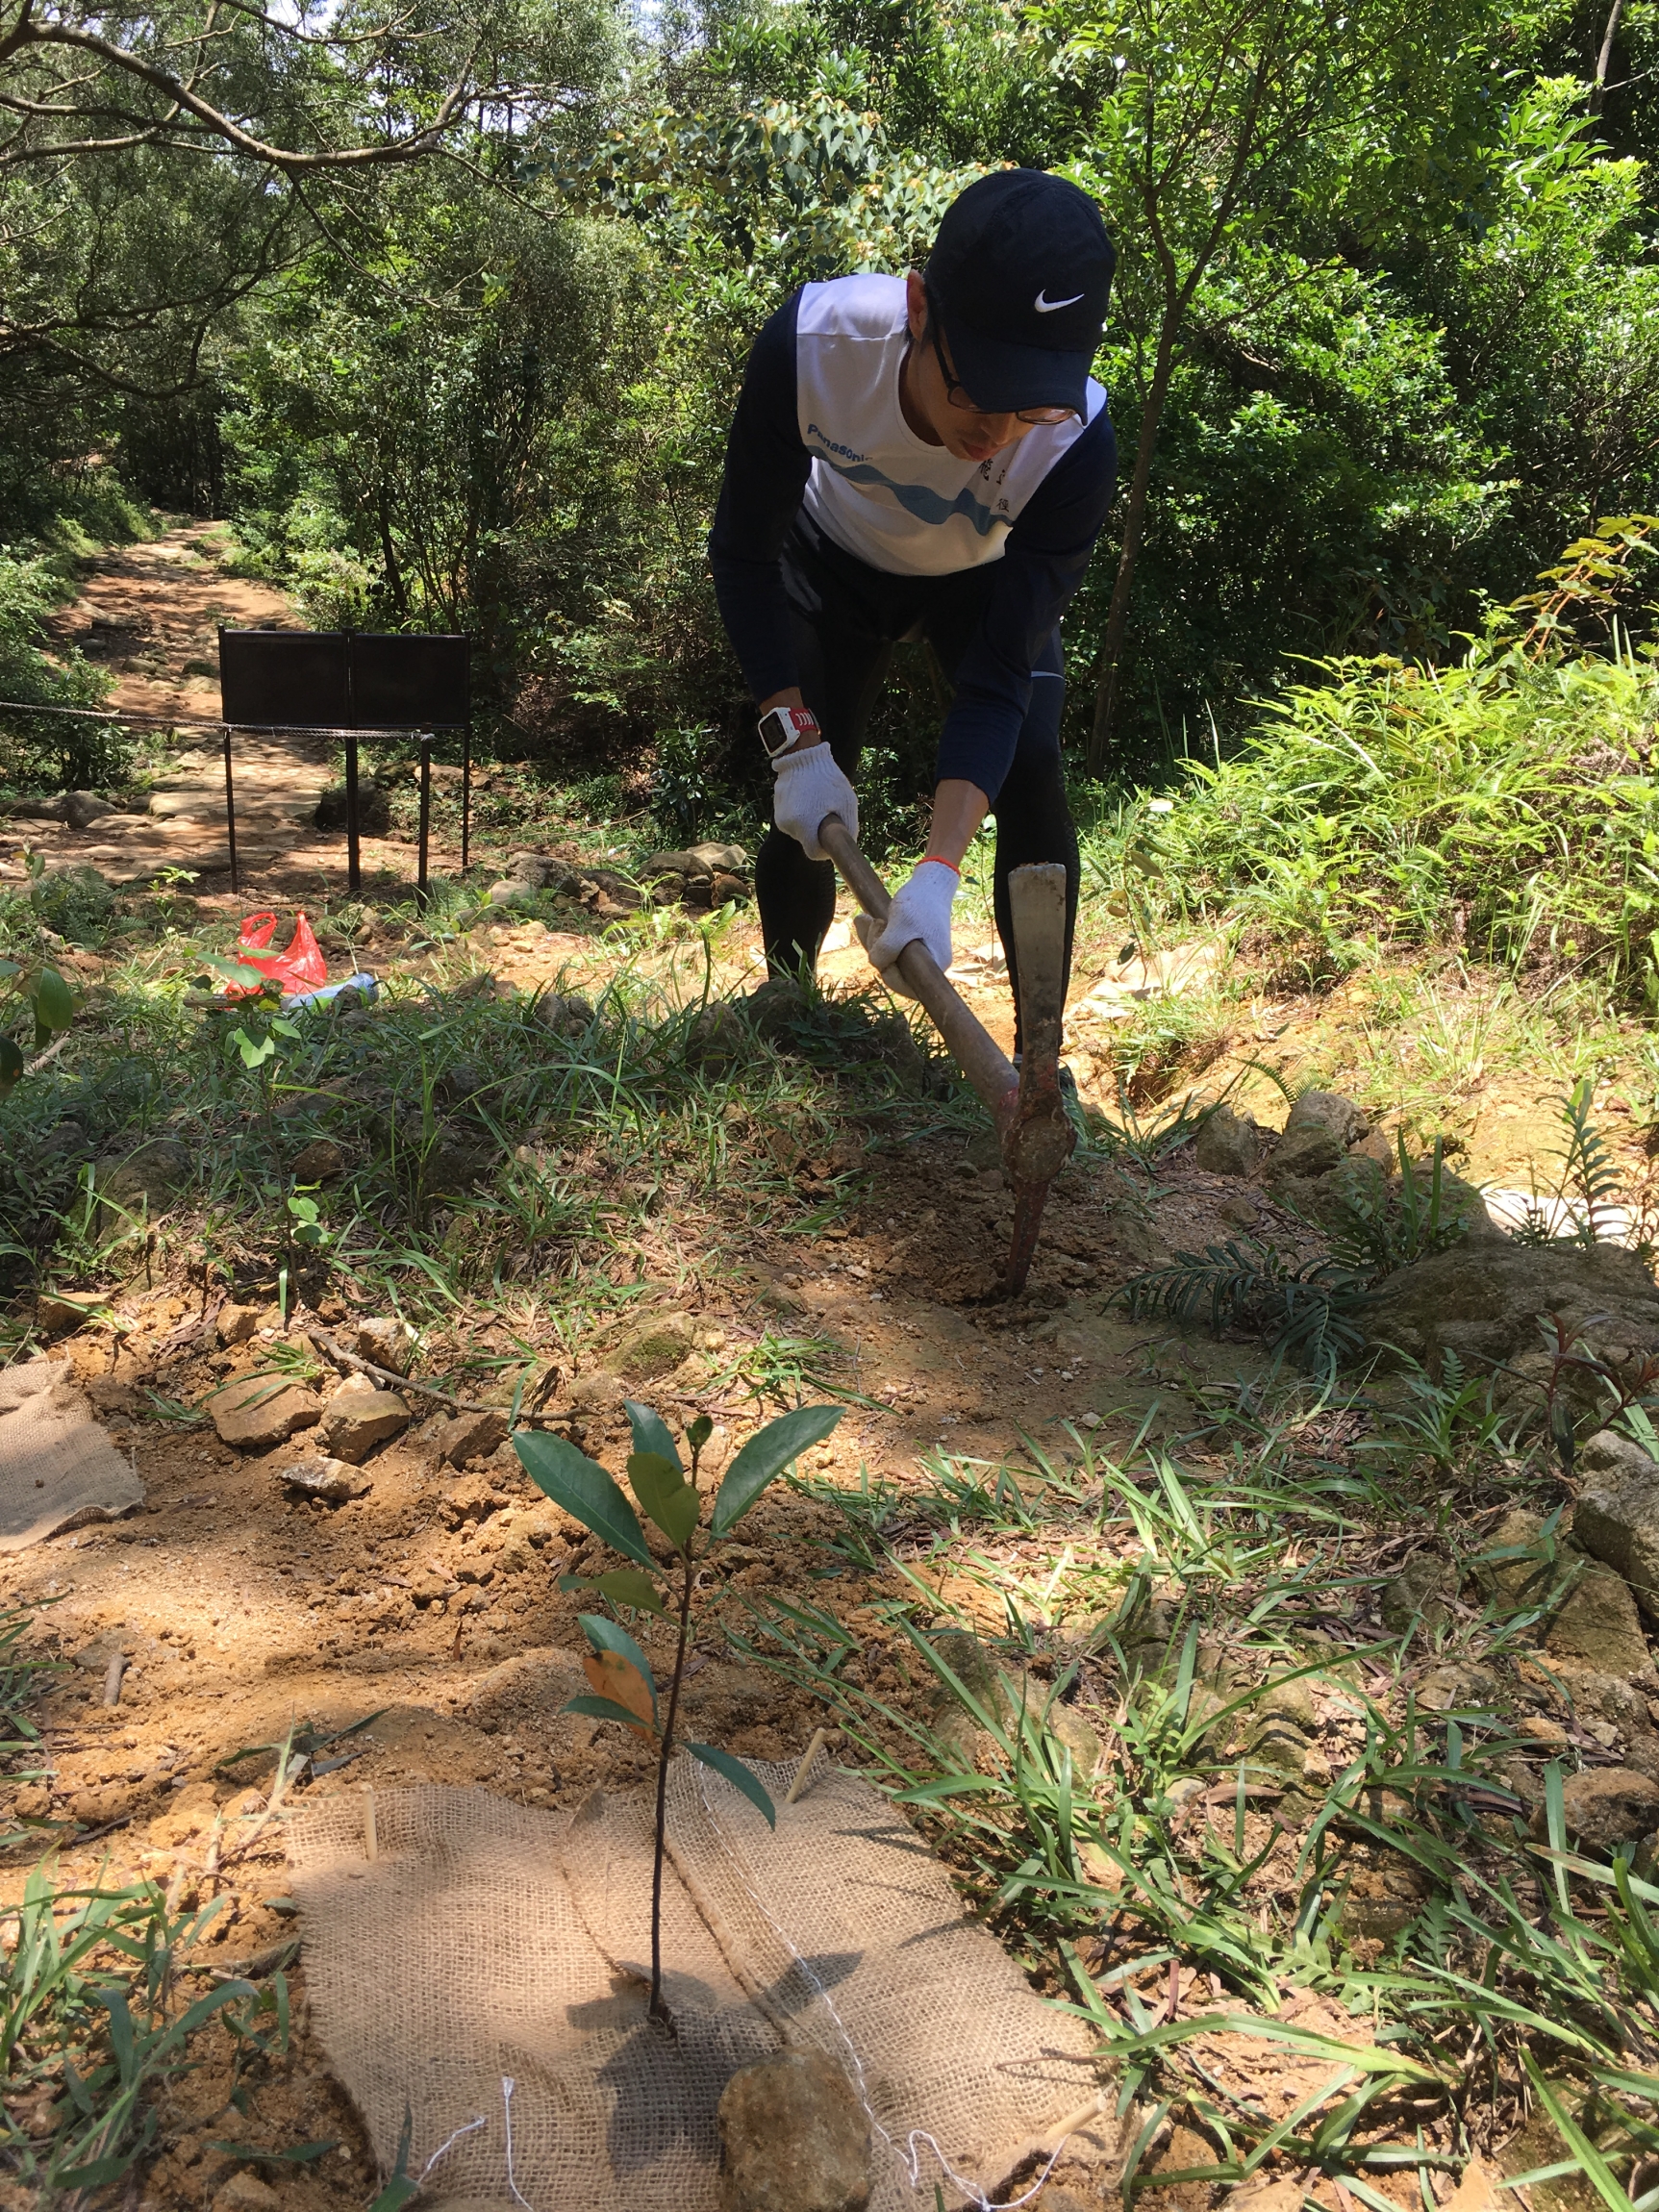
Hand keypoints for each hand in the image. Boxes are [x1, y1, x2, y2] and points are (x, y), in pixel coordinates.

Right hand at [771, 742, 857, 861]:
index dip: (825, 848)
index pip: (815, 853)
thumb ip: (849, 827)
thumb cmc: (828, 778)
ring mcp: (780, 816)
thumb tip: (847, 844)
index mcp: (805, 825)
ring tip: (815, 800)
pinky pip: (792, 818)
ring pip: (799, 829)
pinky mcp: (777, 807)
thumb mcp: (847, 802)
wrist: (802, 755)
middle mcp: (789, 824)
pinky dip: (800, 812)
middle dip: (817, 831)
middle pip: (807, 840)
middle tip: (826, 811)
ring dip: (808, 820)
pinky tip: (806, 795)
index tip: (830, 838)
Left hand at [858, 860, 957, 995]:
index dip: (889, 974)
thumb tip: (876, 964)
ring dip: (873, 940)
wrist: (929, 882)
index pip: (908, 988)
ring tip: (869, 918)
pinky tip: (866, 919)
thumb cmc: (920, 902)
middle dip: (877, 949)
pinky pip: (886, 948)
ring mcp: (918, 955)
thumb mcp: (901, 924)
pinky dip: (874, 935)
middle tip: (876, 923)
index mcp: (935, 965)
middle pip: (893, 972)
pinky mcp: (907, 944)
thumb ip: (887, 947)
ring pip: (886, 959)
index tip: (882, 950)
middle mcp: (929, 964)